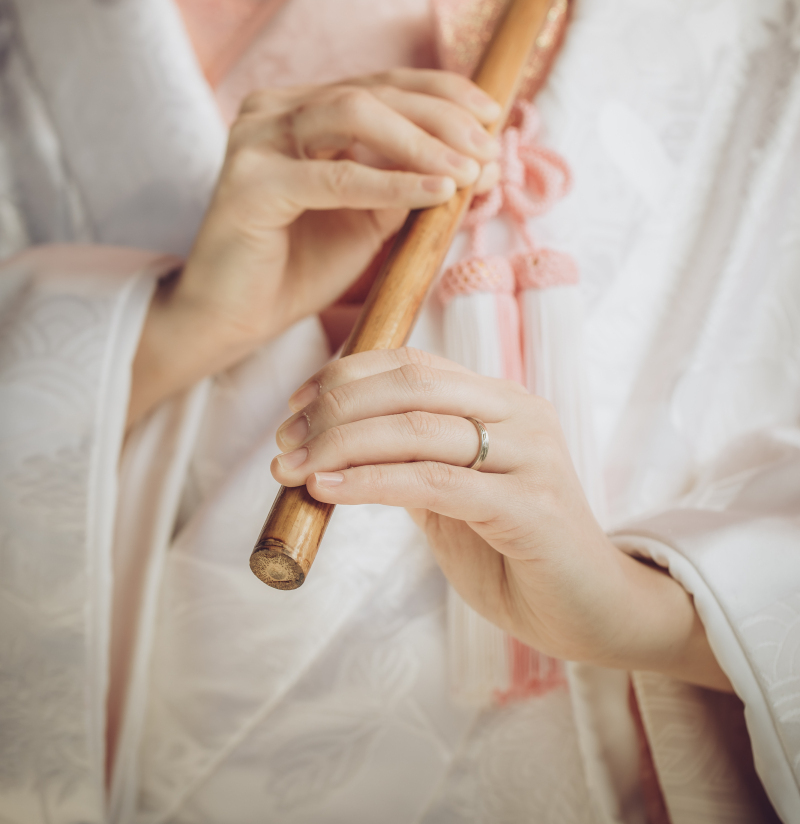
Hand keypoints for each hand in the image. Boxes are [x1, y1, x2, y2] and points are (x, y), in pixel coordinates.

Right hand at [127, 71, 499, 427]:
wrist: (233, 319)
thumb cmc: (299, 265)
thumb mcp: (372, 215)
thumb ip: (412, 181)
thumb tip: (481, 160)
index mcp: (301, 109)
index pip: (381, 84)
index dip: (441, 93)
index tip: (493, 114)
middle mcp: (274, 111)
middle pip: (372, 93)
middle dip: (441, 117)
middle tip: (488, 148)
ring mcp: (255, 140)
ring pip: (353, 115)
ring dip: (421, 142)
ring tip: (469, 170)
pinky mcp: (249, 184)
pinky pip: (333, 177)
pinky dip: (391, 182)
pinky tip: (436, 192)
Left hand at [271, 348, 731, 690]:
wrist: (593, 615)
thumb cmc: (516, 555)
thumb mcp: (453, 498)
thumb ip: (410, 463)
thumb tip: (331, 444)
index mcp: (502, 402)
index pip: (415, 364)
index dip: (348, 374)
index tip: (295, 405)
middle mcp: (521, 414)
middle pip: (412, 385)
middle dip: (336, 407)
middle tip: (285, 440)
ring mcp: (532, 456)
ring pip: (420, 429)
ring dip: (343, 444)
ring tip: (293, 467)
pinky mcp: (532, 507)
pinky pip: (437, 483)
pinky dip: (374, 481)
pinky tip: (330, 490)